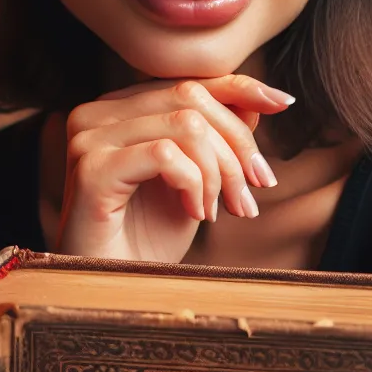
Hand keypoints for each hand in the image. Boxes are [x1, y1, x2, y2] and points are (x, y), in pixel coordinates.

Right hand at [56, 76, 294, 263]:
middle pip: (189, 98)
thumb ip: (216, 138)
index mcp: (117, 109)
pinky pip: (165, 156)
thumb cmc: (145, 238)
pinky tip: (195, 213)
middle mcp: (96, 114)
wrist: (111, 289)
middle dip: (236, 144)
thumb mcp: (195, 181)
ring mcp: (89, 139)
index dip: (239, 88)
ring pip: (184, 125)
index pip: (186, 82)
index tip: (282, 104)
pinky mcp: (91, 169)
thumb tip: (258, 100)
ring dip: (218, 172)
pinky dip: (194, 184)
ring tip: (220, 210)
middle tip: (252, 191)